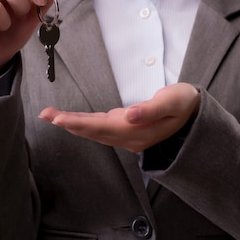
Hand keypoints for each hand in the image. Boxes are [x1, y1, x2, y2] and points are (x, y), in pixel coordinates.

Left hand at [39, 83, 199, 152]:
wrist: (195, 112)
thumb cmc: (184, 103)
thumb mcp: (172, 101)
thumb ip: (151, 109)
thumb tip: (129, 115)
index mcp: (137, 131)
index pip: (102, 127)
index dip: (79, 123)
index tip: (58, 119)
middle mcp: (129, 137)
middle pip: (93, 132)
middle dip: (68, 123)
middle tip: (44, 115)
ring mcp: (127, 136)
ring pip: (95, 131)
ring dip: (73, 124)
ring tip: (51, 116)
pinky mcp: (127, 129)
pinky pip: (100, 129)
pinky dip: (84, 123)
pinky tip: (72, 120)